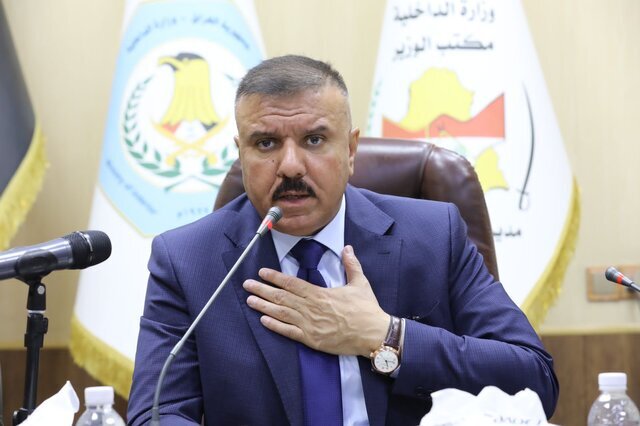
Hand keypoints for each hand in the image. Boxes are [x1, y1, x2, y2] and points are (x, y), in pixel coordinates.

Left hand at [242, 245, 388, 356]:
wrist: (373, 334)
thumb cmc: (367, 309)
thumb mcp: (360, 283)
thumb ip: (351, 264)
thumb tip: (347, 248)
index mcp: (320, 294)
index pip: (292, 283)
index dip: (275, 277)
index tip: (262, 272)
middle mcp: (311, 309)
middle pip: (282, 297)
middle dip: (262, 290)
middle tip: (247, 284)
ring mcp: (310, 325)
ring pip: (281, 314)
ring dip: (264, 306)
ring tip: (250, 300)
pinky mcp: (312, 340)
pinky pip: (289, 332)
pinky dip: (274, 326)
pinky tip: (263, 320)